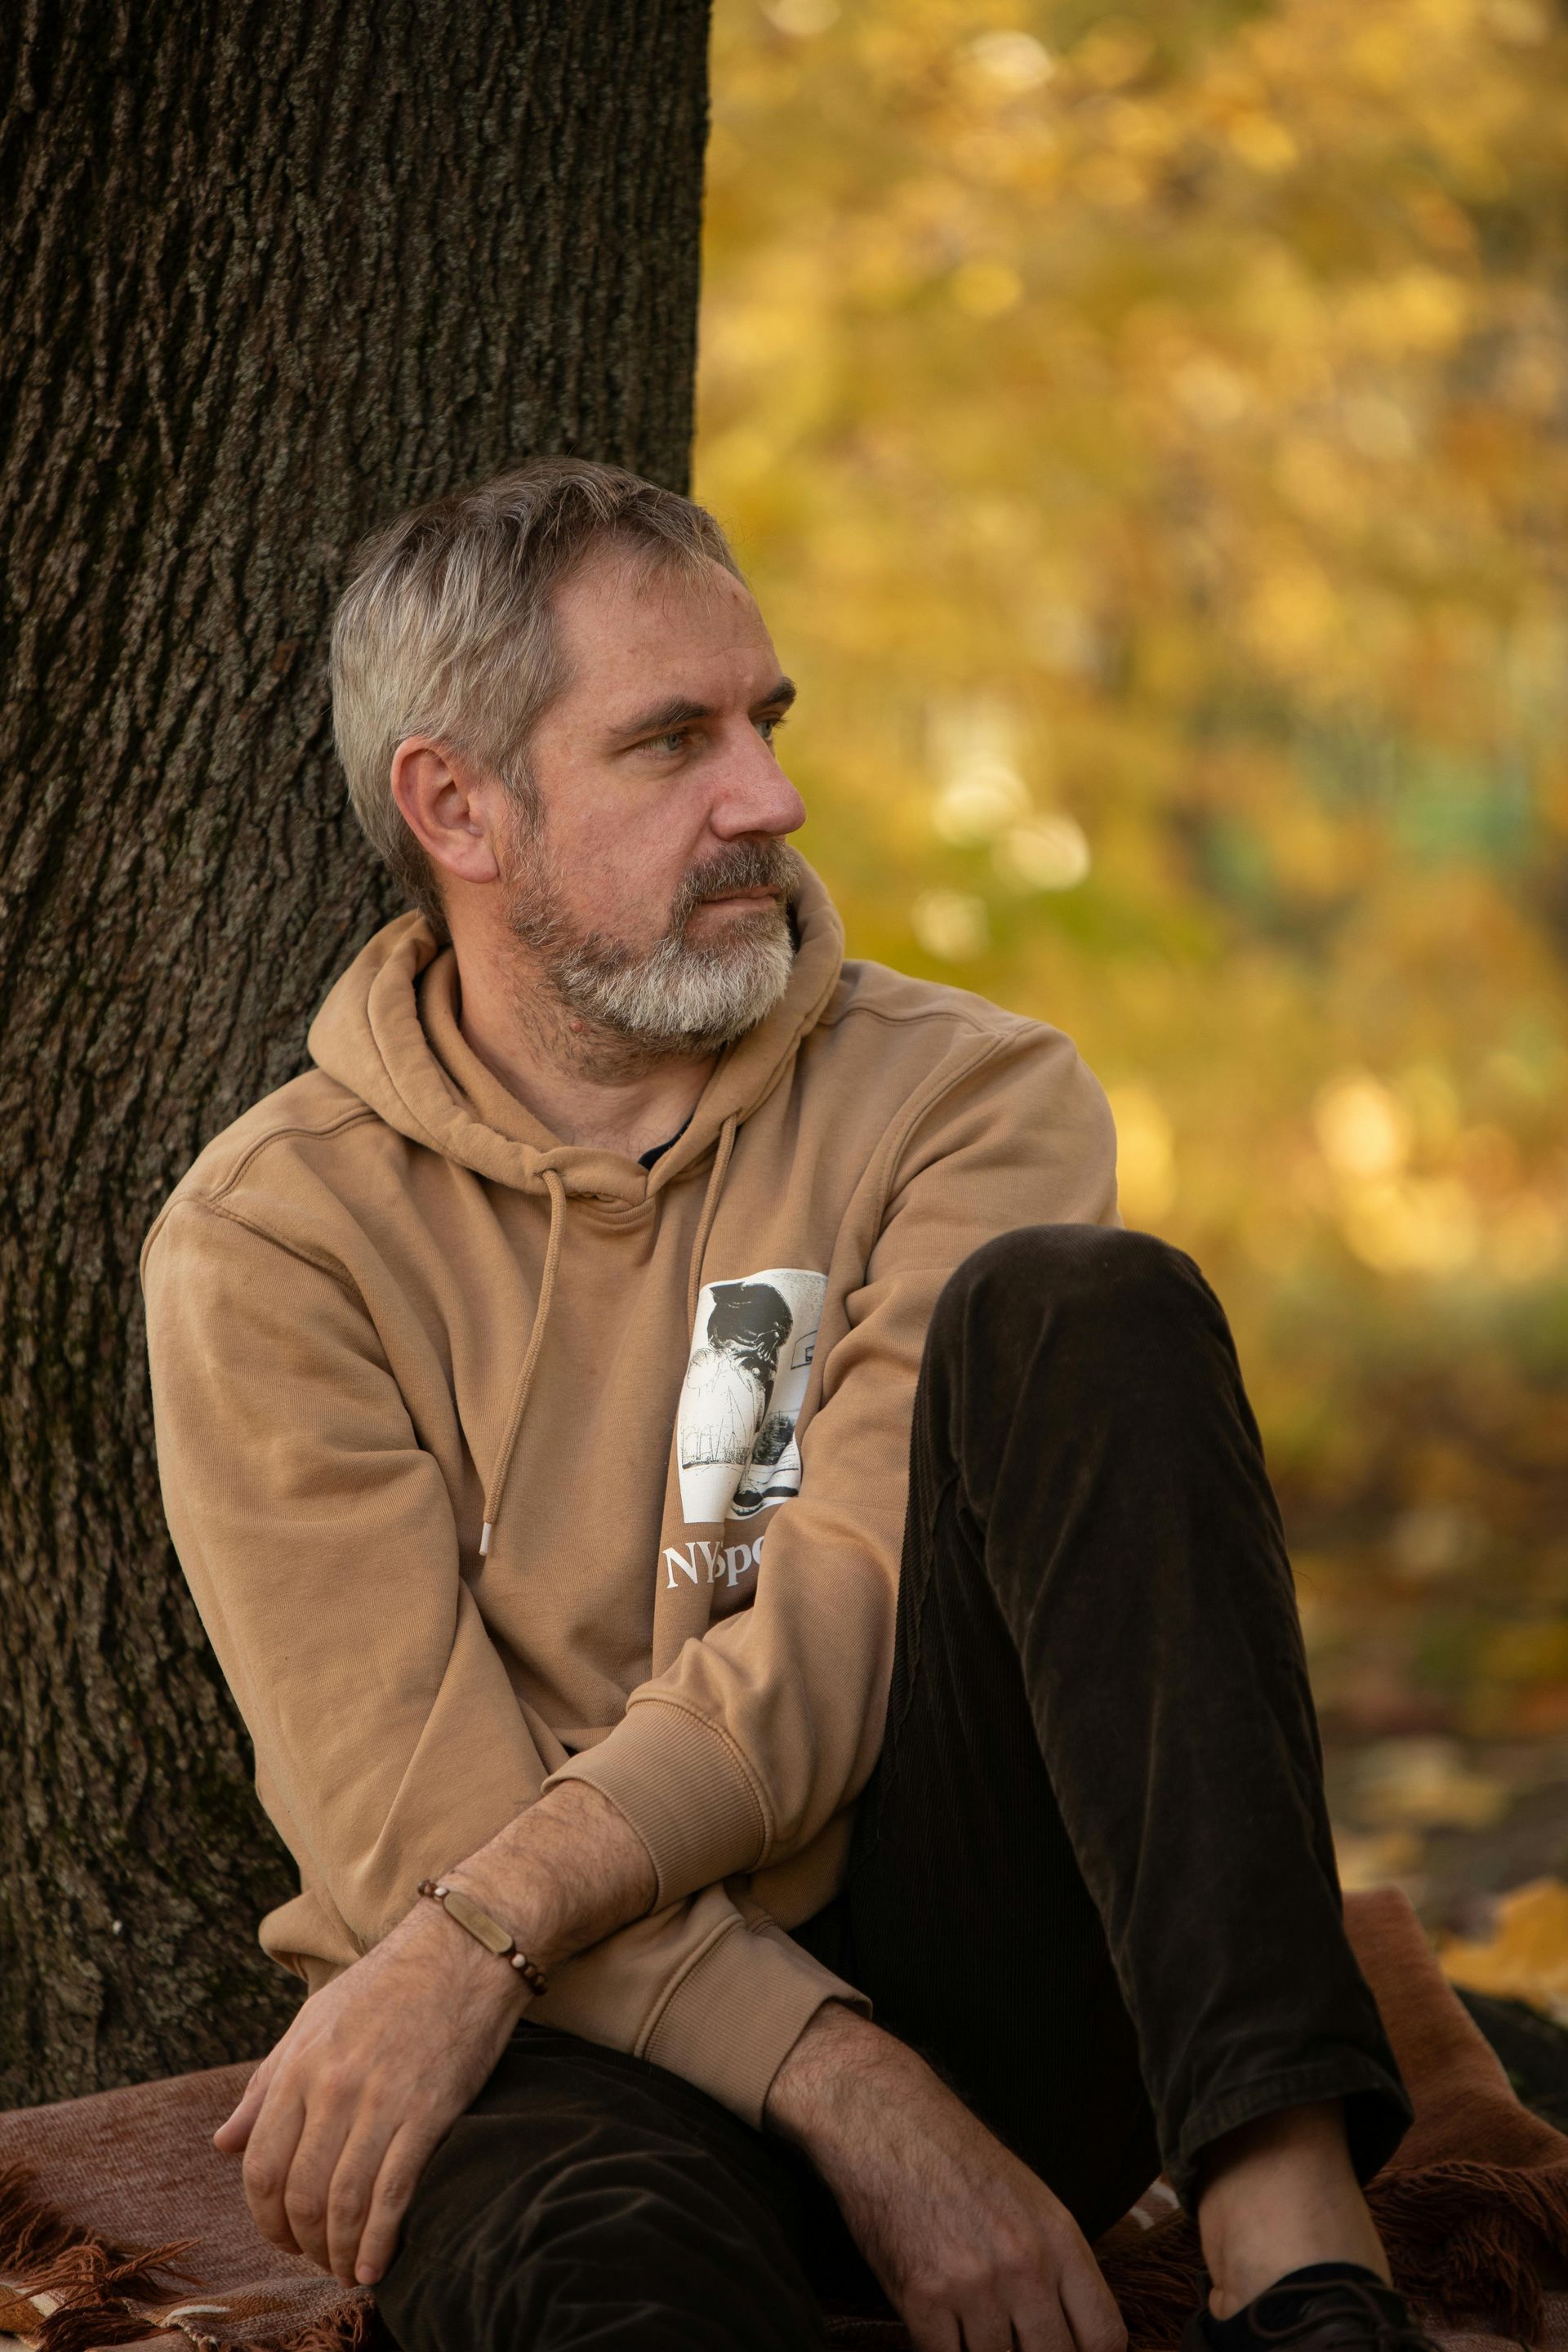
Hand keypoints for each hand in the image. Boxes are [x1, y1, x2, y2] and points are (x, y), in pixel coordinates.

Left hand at [213, 1782, 653, 2288]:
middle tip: (317, 2258)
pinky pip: (393, 2194)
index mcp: (299, 2065)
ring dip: (339, 2250)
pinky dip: (380, 2241)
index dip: (265, 2217)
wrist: (465, 1948)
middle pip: (298, 2195)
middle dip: (302, 2243)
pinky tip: (376, 2264)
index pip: (260, 2166)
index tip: (283, 2236)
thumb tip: (222, 2143)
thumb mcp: (315, 2020)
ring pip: (342, 2203)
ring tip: (346, 2268)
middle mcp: (331, 2088)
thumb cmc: (389, 1981)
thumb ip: (267, 2084)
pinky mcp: (427, 2112)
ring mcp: (379, 2101)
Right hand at [766, 2003, 1127, 2351]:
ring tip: (971, 2325)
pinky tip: (940, 2331)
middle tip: (1014, 2340)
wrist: (885, 2122)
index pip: (1105, 2336)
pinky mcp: (921, 2297)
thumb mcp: (1030, 2198)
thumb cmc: (955, 2156)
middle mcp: (1024, 2265)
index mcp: (1059, 2238)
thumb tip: (1070, 2331)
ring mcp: (973, 2284)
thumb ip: (1057, 2266)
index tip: (1068, 2350)